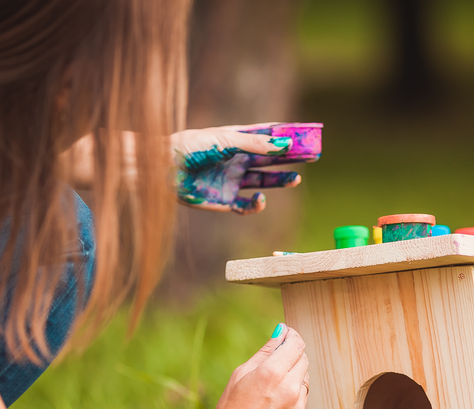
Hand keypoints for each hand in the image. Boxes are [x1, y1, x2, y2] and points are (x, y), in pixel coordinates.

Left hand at [172, 123, 307, 214]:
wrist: (161, 169)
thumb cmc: (189, 148)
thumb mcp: (225, 141)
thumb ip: (254, 144)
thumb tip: (284, 145)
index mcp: (237, 140)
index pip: (268, 137)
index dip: (287, 137)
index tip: (308, 136)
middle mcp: (238, 160)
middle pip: (270, 160)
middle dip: (290, 159)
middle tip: (312, 157)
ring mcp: (232, 181)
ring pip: (263, 181)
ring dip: (280, 181)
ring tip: (296, 179)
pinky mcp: (225, 201)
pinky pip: (247, 206)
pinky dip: (257, 205)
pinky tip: (260, 199)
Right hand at [208, 324, 309, 408]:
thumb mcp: (241, 375)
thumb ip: (265, 352)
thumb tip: (280, 333)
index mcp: (272, 373)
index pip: (295, 344)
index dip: (292, 336)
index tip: (286, 335)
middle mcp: (290, 387)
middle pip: (303, 359)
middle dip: (293, 353)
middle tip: (277, 356)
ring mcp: (298, 404)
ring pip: (305, 377)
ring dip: (294, 373)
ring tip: (272, 381)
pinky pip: (303, 395)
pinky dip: (294, 390)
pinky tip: (275, 398)